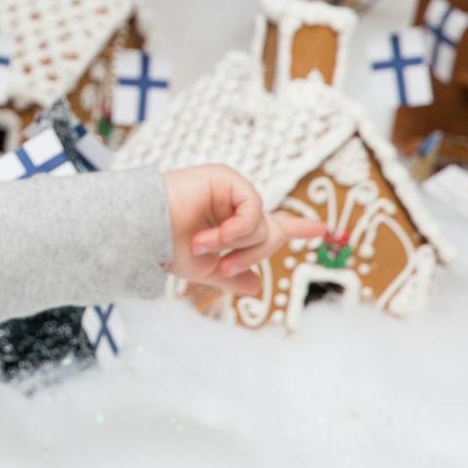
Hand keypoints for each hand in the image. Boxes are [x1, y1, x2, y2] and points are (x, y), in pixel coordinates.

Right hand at [161, 164, 322, 294]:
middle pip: (270, 234)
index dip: (297, 229)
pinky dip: (237, 230)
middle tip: (224, 265)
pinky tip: (214, 237)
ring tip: (204, 246)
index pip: (271, 228)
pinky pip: (252, 210)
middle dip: (251, 255)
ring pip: (262, 226)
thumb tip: (257, 288)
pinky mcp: (226, 179)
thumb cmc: (166, 248)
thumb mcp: (205, 270)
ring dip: (237, 245)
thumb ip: (234, 277)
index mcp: (230, 227)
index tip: (322, 229)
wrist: (145, 231)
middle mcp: (233, 207)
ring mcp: (231, 191)